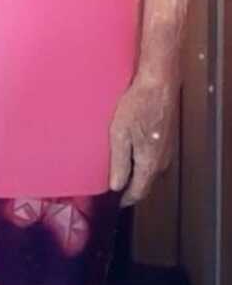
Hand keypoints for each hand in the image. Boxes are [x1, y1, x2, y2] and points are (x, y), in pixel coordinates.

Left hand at [109, 72, 178, 205]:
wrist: (159, 83)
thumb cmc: (138, 105)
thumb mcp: (120, 134)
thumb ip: (119, 163)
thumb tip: (116, 185)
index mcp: (150, 163)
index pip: (139, 191)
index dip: (127, 199)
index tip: (118, 201)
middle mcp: (162, 160)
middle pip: (146, 181)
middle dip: (132, 185)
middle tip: (117, 184)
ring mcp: (167, 148)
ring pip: (151, 168)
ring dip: (138, 171)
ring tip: (122, 167)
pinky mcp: (167, 136)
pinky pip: (154, 156)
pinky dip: (143, 158)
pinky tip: (133, 148)